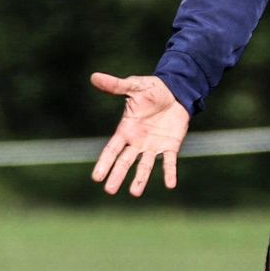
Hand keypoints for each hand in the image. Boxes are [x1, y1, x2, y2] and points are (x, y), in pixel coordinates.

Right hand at [90, 72, 189, 196]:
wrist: (175, 91)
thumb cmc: (152, 89)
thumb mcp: (134, 86)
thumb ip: (116, 85)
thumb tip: (94, 77)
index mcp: (126, 130)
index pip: (112, 149)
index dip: (105, 162)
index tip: (96, 177)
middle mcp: (137, 141)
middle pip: (125, 162)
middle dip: (117, 175)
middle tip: (109, 191)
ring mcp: (153, 145)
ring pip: (145, 166)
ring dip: (140, 179)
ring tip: (135, 194)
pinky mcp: (170, 145)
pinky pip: (169, 161)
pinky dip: (169, 172)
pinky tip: (170, 184)